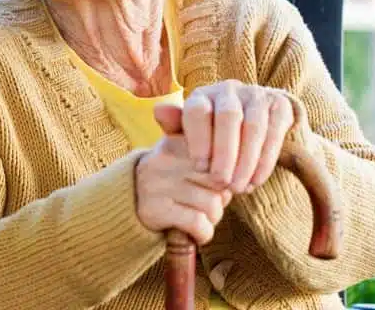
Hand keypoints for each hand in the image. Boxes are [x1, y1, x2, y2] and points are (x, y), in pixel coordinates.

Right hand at [136, 107, 232, 244]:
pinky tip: (194, 229)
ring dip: (213, 216)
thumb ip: (211, 144)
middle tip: (210, 197)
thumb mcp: (183, 151)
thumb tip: (246, 158)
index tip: (221, 181)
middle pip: (220, 181)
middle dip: (222, 195)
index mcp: (175, 141)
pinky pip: (199, 225)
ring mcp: (158, 185)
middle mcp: (164, 160)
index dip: (228, 174)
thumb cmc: (171, 175)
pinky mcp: (156, 210)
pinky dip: (203, 232)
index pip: (220, 155)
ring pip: (213, 205)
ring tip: (200, 213)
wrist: (129, 198)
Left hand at [177, 81, 296, 194]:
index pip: (198, 110)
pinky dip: (265, 160)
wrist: (250, 123)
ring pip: (254, 126)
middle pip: (228, 117)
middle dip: (225, 153)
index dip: (199, 139)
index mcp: (203, 94)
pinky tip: (256, 181)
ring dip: (247, 160)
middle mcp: (229, 89)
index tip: (199, 167)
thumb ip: (175, 126)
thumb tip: (158, 110)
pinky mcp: (279, 106)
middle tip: (220, 183)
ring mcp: (256, 95)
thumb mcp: (190, 132)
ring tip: (238, 188)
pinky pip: (275, 132)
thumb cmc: (211, 133)